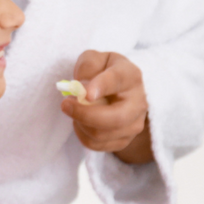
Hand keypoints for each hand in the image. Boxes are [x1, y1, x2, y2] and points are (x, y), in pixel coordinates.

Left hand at [63, 50, 152, 164]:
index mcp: (130, 76)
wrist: (122, 90)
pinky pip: (97, 145)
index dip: (101, 87)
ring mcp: (134, 124)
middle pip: (115, 118)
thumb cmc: (106, 72)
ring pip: (102, 134)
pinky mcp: (125, 140)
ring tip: (74, 110)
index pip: (117, 81)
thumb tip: (81, 87)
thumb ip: (88, 65)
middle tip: (65, 104)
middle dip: (85, 114)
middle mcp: (138, 102)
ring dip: (80, 123)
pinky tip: (80, 122)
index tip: (86, 94)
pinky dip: (82, 135)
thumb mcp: (96, 59)